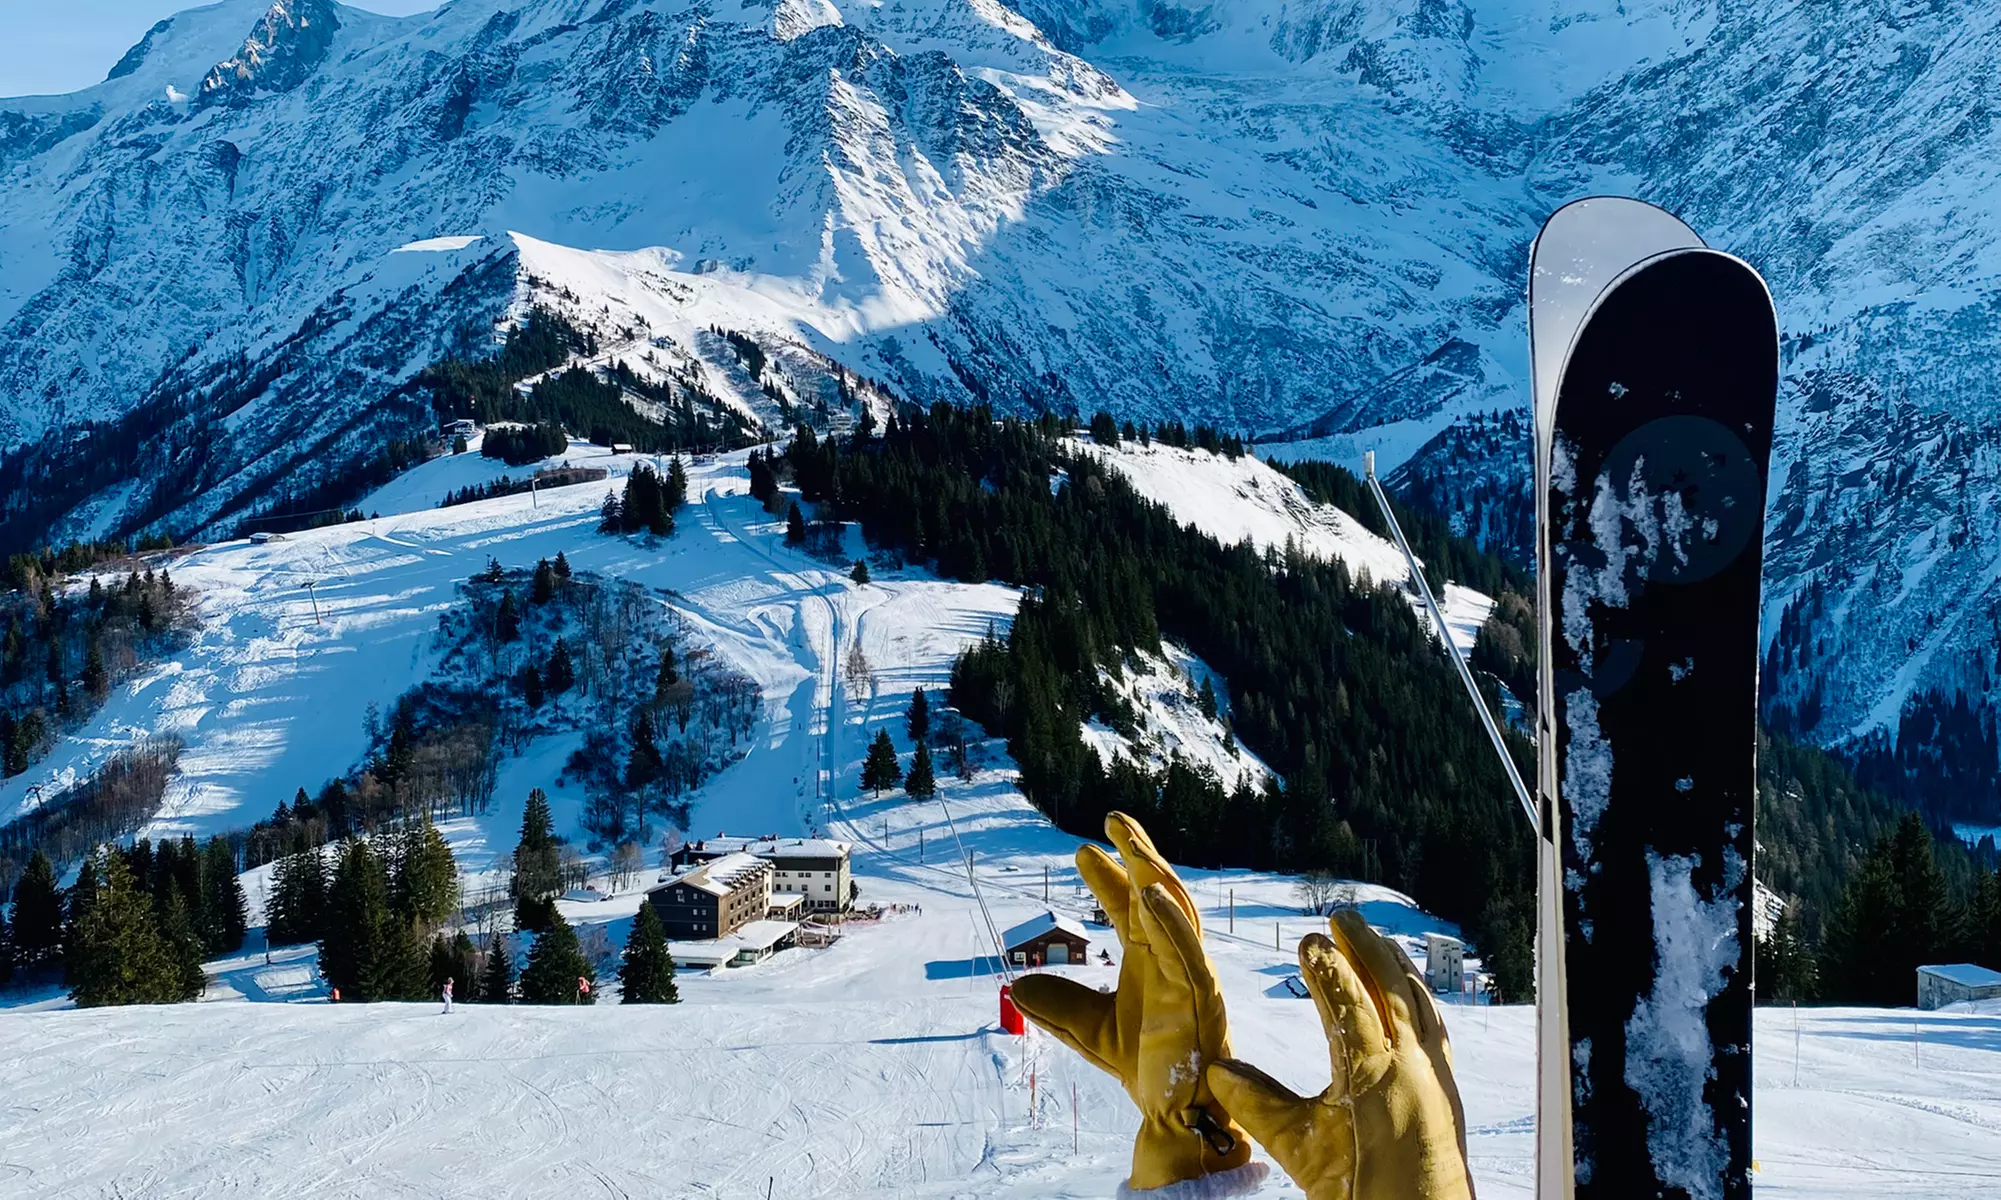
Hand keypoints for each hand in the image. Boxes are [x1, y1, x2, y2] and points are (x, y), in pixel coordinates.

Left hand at [1011, 813, 1254, 1190]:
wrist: (1177, 1114)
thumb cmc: (1147, 1066)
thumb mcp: (1087, 1031)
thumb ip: (1057, 1006)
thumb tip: (1016, 984)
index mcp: (1150, 960)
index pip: (1129, 906)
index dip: (1108, 876)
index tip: (1082, 850)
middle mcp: (1172, 957)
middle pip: (1156, 894)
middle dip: (1138, 854)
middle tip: (1113, 819)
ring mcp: (1190, 973)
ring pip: (1176, 911)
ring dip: (1154, 873)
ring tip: (1129, 842)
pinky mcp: (1201, 997)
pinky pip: (1188, 952)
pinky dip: (1171, 921)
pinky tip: (1148, 895)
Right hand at [1207, 909, 1472, 1199]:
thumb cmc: (1360, 1195)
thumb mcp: (1301, 1152)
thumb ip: (1260, 1106)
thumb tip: (1216, 1071)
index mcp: (1372, 1074)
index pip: (1348, 1002)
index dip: (1326, 968)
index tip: (1306, 939)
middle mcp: (1411, 1066)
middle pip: (1391, 987)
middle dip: (1366, 947)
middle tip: (1342, 917)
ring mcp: (1435, 1075)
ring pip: (1419, 1002)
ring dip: (1396, 965)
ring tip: (1376, 940)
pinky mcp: (1447, 1088)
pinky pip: (1435, 1025)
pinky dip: (1419, 997)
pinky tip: (1410, 996)